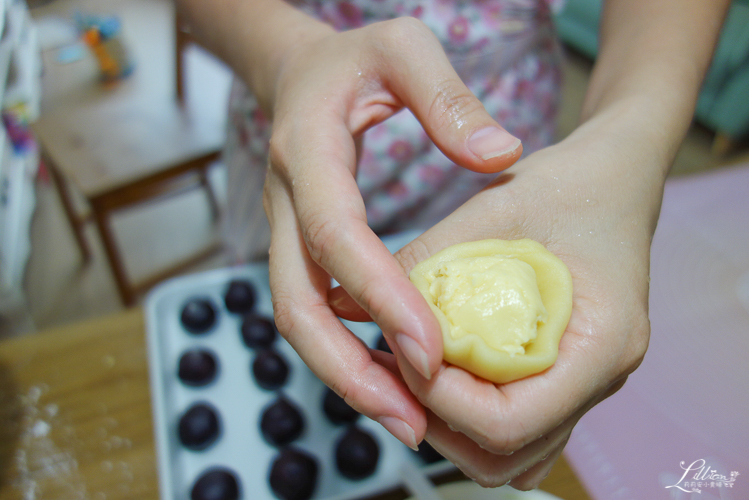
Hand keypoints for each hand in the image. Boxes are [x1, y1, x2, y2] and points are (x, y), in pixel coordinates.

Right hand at [263, 17, 522, 448]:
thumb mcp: (403, 49)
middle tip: (412, 420)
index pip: (336, 236)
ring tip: (409, 422)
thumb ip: (448, 98)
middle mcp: (287, 203)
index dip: (380, 295)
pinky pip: (316, 314)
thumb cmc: (354, 60)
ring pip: (300, 321)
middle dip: (348, 368)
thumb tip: (500, 156)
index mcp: (307, 152)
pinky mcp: (301, 252)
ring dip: (346, 378)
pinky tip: (394, 383)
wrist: (299, 75)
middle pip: (298, 304)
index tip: (431, 347)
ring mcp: (287, 233)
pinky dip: (348, 356)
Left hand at [340, 114, 659, 486]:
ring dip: (449, 423)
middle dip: (435, 416)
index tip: (400, 348)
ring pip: (509, 457)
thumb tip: (346, 303)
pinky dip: (473, 419)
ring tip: (411, 367)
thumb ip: (424, 260)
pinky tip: (445, 372)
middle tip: (395, 361)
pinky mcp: (569, 377)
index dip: (438, 398)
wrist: (618, 176)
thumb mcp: (492, 210)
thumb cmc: (566, 184)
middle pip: (503, 454)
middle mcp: (602, 378)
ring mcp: (589, 385)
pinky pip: (522, 432)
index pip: (506, 423)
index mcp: (600, 342)